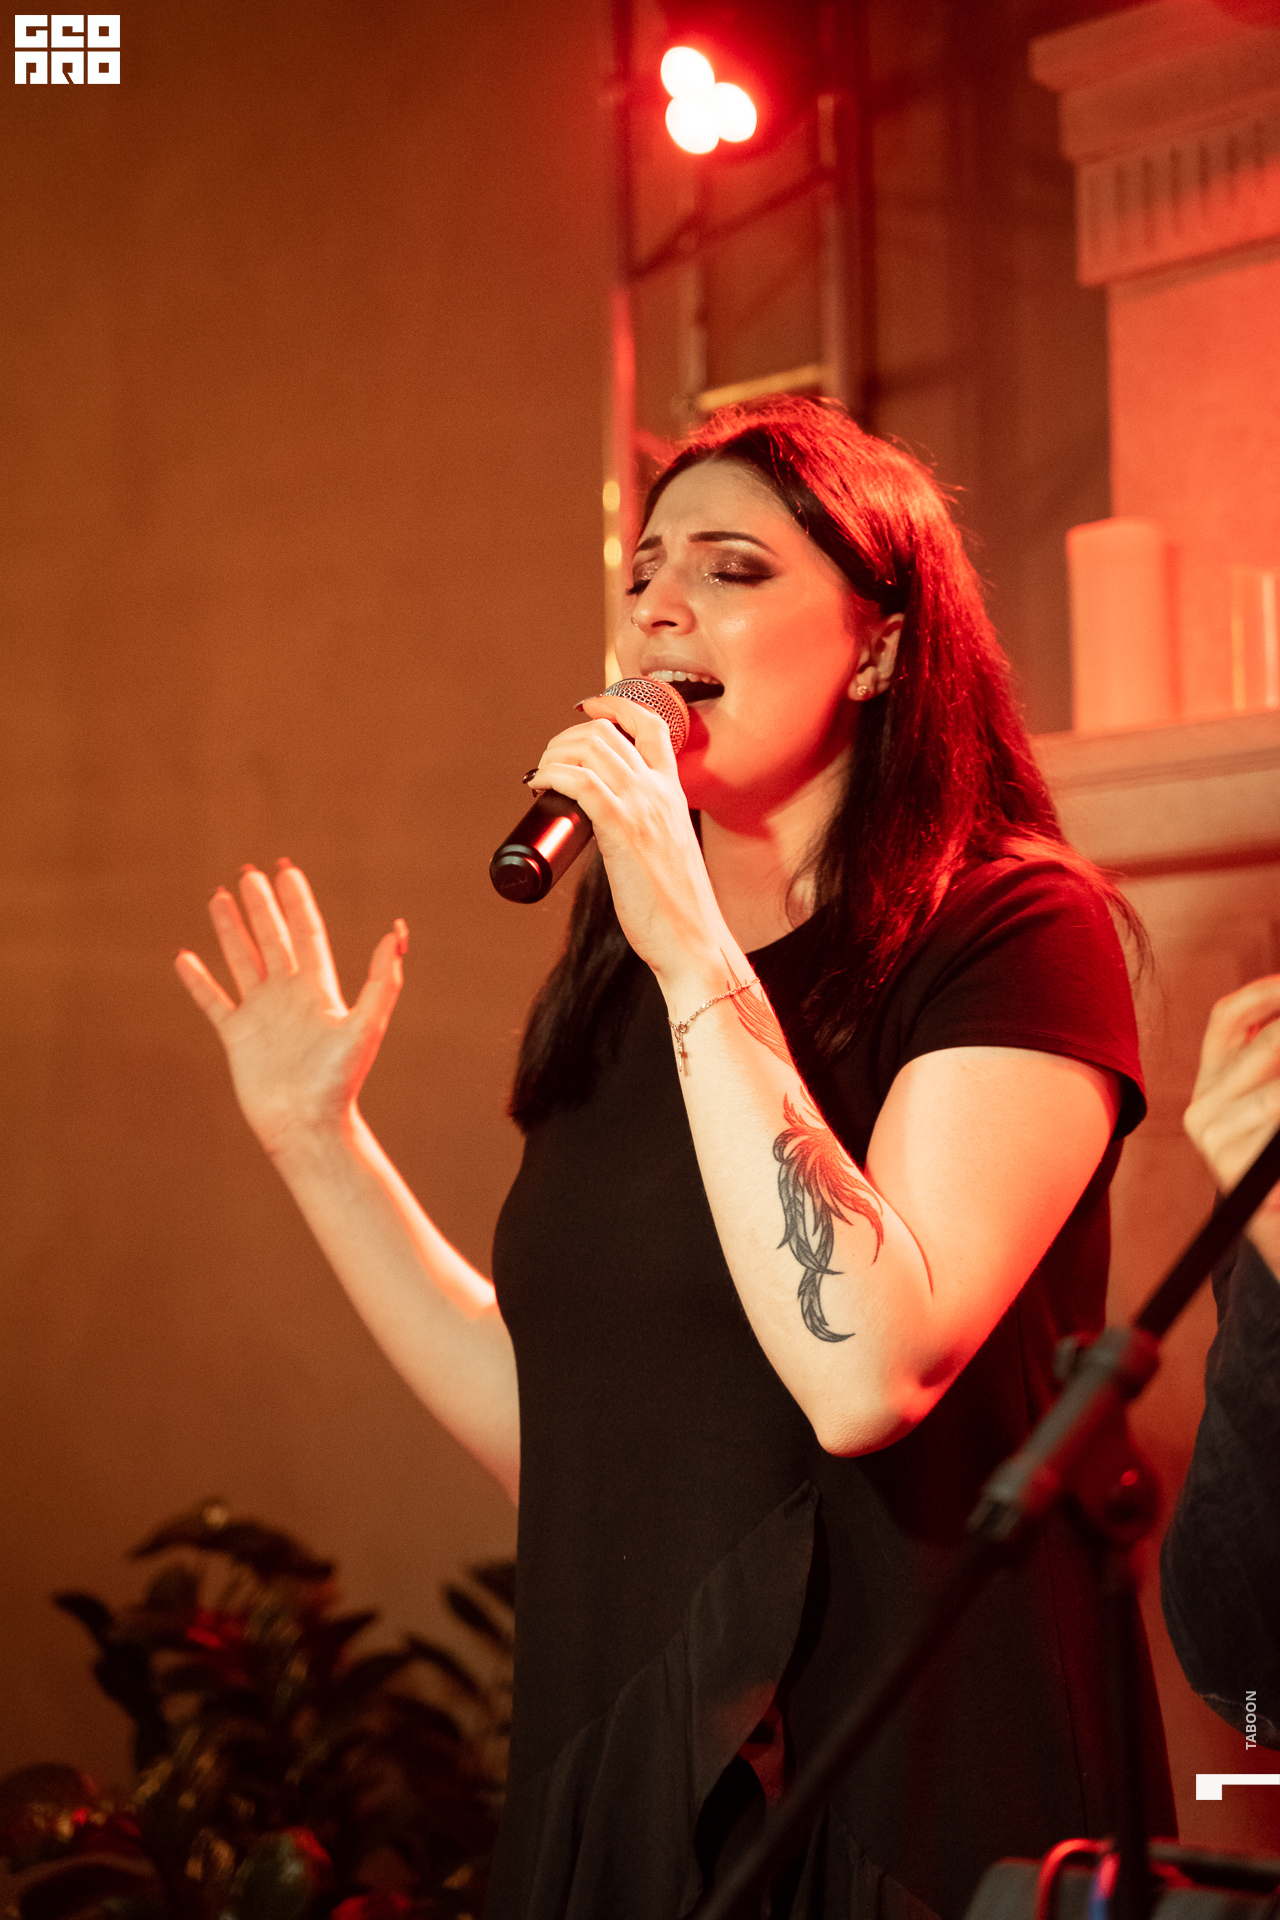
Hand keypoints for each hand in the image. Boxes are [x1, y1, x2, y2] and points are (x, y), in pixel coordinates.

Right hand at [175, 861, 404, 1160]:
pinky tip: (185, 958)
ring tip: (218, 897)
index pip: (306, 933)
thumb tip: (396, 932)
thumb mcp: (367, 1025)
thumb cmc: (340, 1081)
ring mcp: (262, 1015)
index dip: (296, 902)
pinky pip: (214, 1001)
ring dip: (230, 930)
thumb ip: (382, 979)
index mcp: (319, 990)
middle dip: (262, 906)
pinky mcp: (237, 1037)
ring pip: (242, 961)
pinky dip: (199, 980)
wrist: (307, 1124)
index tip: (285, 870)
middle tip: (248, 872)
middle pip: (273, 939)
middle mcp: (289, 996)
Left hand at [530, 694, 730, 992]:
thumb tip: (612, 832)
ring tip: (540, 772)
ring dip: (554, 752)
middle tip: (548, 759)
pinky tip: (537, 783)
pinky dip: (552, 773)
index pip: (653, 726)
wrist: (693, 938)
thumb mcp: (668, 850)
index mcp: (674, 793)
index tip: (588, 708)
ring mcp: (642, 807)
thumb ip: (649, 830)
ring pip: (590, 749)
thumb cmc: (676, 906)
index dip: (616, 705)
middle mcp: (659, 792)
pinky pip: (580, 782)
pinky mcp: (622, 829)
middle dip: (568, 735)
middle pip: (608, 733)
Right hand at [1184, 973, 1279, 1272]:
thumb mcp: (1278, 1105)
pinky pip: (1273, 1125)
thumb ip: (1275, 1065)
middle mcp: (1202, 1107)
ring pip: (1276, 1092)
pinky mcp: (1228, 1164)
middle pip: (1262, 1045)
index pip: (1227, 1017)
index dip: (1267, 993)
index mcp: (1213, 1083)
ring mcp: (1211, 1138)